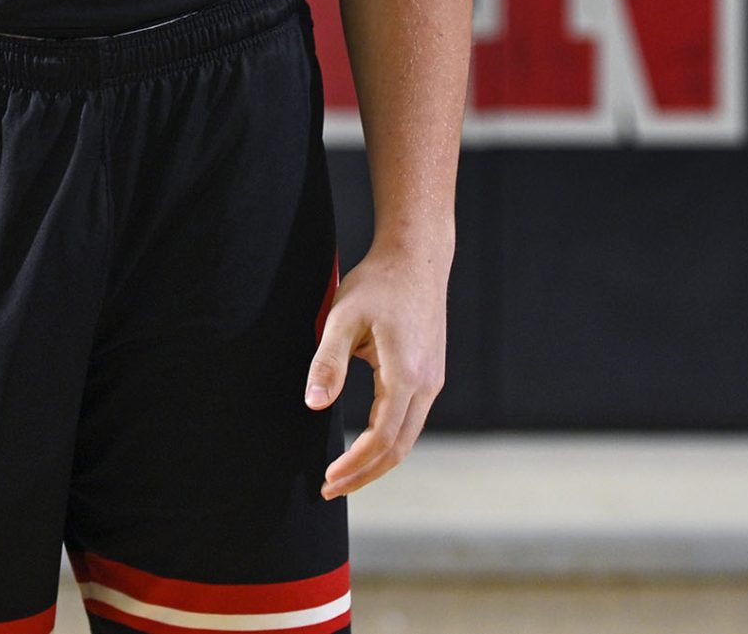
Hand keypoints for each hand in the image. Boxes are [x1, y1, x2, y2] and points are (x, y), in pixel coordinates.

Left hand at [302, 240, 448, 500]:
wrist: (416, 258)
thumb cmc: (377, 284)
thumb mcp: (342, 317)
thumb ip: (327, 362)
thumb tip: (315, 405)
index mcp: (406, 374)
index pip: (381, 438)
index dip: (354, 466)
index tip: (327, 480)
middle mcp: (427, 384)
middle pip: (398, 448)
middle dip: (364, 474)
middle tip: (329, 489)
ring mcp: (433, 380)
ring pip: (407, 438)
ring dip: (376, 461)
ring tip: (343, 475)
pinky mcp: (431, 375)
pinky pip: (411, 421)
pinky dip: (388, 442)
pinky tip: (365, 444)